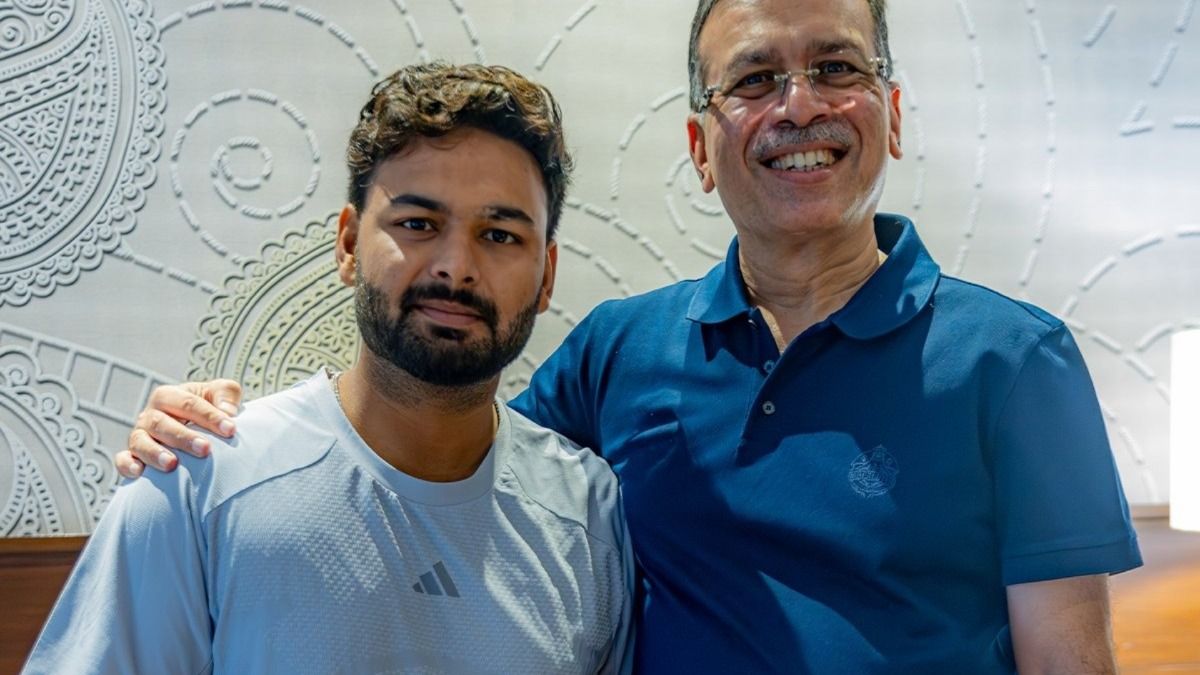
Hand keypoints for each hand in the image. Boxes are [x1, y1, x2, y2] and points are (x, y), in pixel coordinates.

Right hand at [115, 380, 243, 478]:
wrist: (197, 429)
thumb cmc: (210, 409)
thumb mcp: (220, 394)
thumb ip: (226, 394)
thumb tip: (228, 411)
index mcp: (169, 396)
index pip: (187, 403)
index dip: (209, 416)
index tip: (231, 429)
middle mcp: (150, 415)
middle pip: (161, 423)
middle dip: (184, 437)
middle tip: (206, 449)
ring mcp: (139, 436)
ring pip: (140, 441)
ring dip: (155, 453)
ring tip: (172, 464)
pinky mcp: (132, 456)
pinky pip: (123, 460)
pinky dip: (127, 465)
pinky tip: (140, 473)